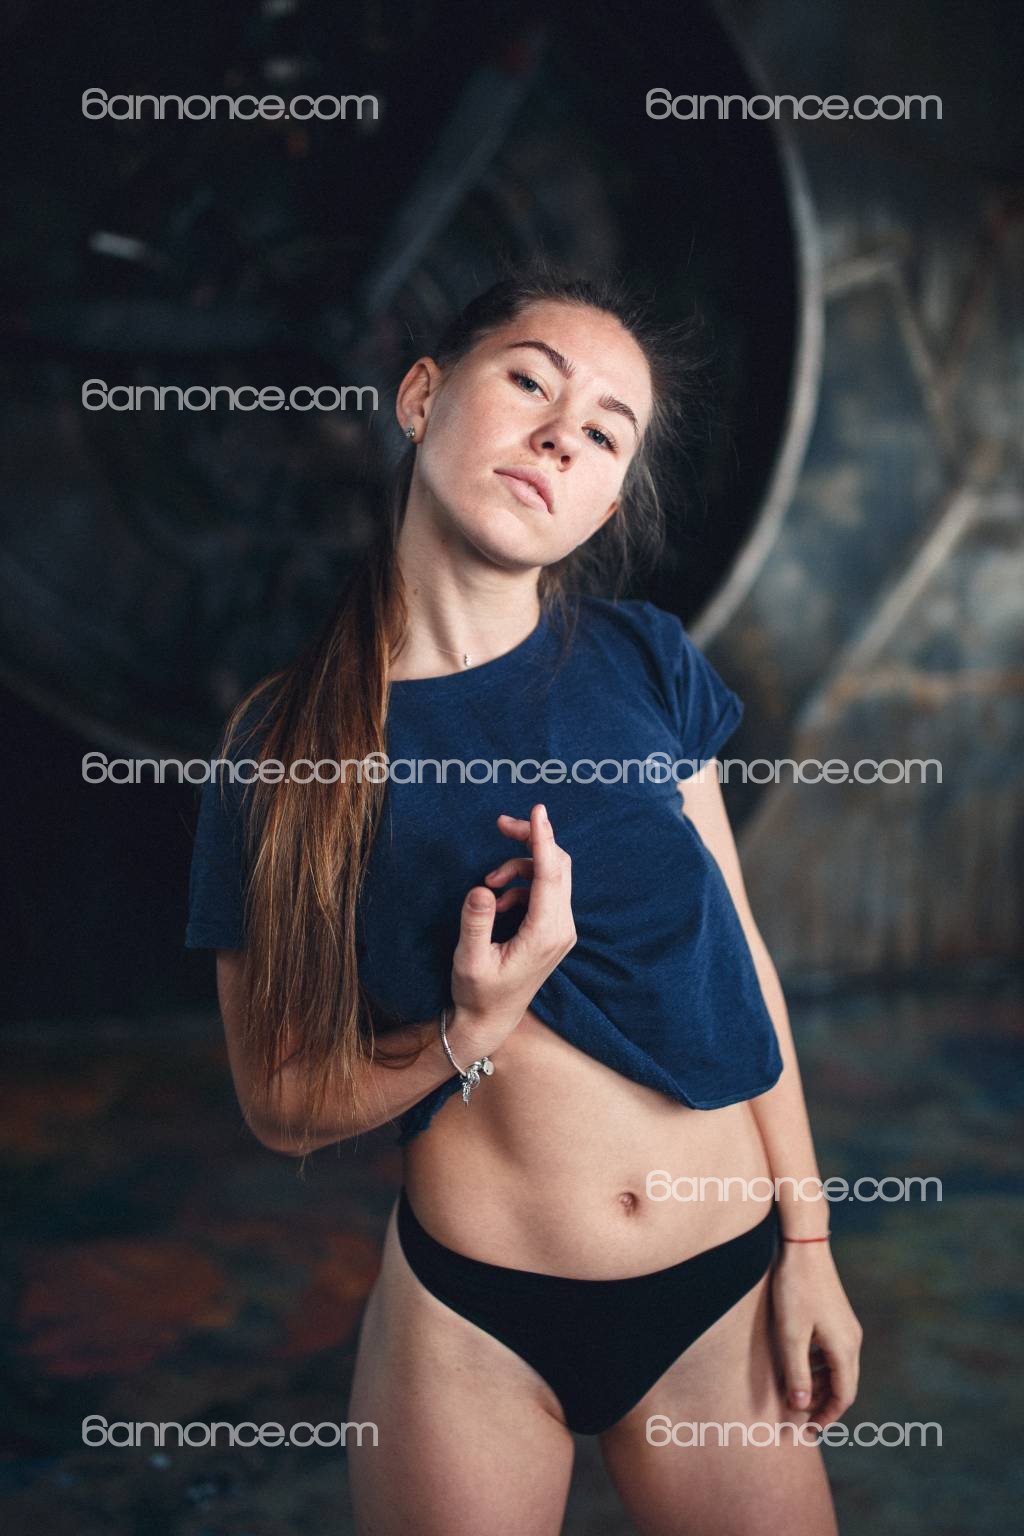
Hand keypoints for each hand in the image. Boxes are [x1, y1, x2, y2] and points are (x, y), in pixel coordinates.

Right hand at [450, 803, 576, 1055]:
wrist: (491, 1020)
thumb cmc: (477, 993)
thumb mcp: (469, 960)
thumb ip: (475, 922)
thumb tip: (483, 889)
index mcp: (545, 934)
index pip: (549, 875)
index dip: (543, 839)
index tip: (537, 810)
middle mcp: (561, 928)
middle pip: (558, 866)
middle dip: (531, 840)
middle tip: (501, 824)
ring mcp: (561, 929)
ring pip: (552, 875)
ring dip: (520, 866)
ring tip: (488, 881)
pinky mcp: (553, 930)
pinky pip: (544, 890)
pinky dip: (521, 884)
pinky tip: (497, 901)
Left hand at [771, 1244, 862, 1427]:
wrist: (804, 1246)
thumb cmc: (795, 1289)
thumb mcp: (790, 1334)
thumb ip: (797, 1373)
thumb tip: (801, 1406)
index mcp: (844, 1349)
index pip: (843, 1396)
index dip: (827, 1417)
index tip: (809, 1430)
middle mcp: (852, 1340)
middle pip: (844, 1385)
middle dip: (824, 1404)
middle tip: (802, 1419)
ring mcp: (847, 1327)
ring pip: (838, 1368)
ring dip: (820, 1385)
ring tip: (797, 1394)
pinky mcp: (837, 1316)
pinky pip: (833, 1352)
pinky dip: (819, 1366)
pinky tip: (799, 1364)